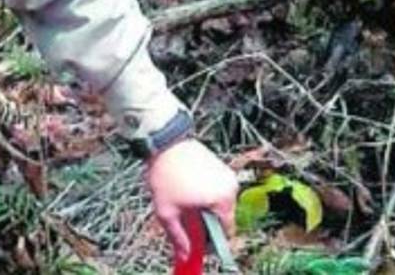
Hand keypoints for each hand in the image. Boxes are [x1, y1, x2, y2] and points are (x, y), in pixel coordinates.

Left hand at [145, 138, 237, 260]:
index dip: (210, 241)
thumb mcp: (166, 211)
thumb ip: (177, 237)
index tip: (196, 241)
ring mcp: (228, 175)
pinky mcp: (221, 165)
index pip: (226, 232)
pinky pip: (217, 188)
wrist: (164, 139)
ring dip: (205, 206)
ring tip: (184, 198)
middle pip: (223, 217)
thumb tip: (185, 255)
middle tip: (185, 218)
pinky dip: (206, 192)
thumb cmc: (165, 173)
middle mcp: (231, 188)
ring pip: (220, 203)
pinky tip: (188, 186)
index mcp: (222, 201)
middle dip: (205, 222)